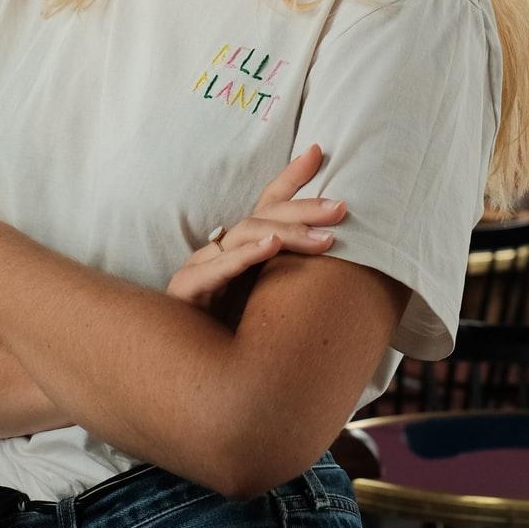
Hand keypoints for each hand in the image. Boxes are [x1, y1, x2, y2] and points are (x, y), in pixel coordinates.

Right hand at [165, 143, 345, 324]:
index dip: (292, 177)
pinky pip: (217, 268)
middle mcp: (221, 250)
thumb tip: (337, 258)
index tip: (319, 151)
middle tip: (341, 209)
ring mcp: (203, 266)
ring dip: (286, 233)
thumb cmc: (233, 338)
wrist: (191, 376)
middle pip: (263, 215)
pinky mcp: (187, 289)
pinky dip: (245, 255)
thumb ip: (294, 279)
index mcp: (242, 248)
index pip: (269, 202)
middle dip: (304, 208)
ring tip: (320, 237)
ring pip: (244, 234)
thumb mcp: (270, 302)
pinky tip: (270, 246)